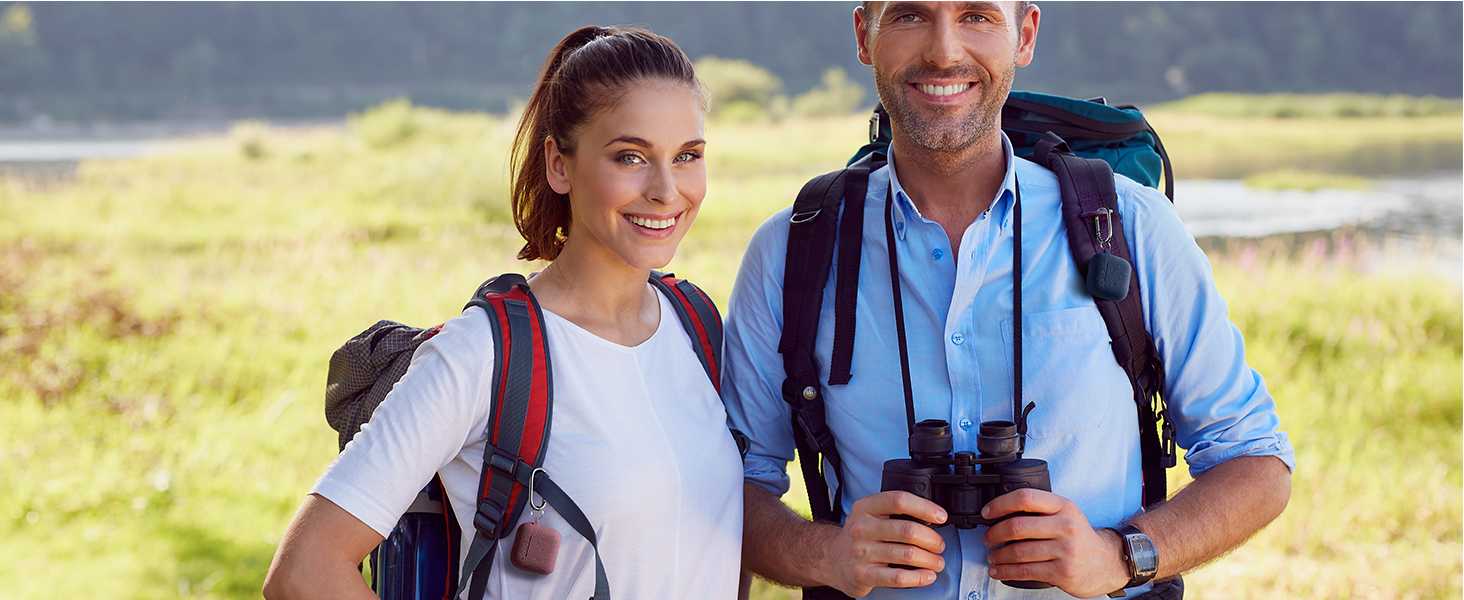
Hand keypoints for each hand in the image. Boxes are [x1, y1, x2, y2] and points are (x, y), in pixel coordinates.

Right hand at [817, 491, 949, 597]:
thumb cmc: (859, 536)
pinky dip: (919, 577)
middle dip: (932, 539)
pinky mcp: (863, 575)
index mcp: (866, 508)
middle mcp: (862, 528)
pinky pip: (898, 578)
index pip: (899, 500)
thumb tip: (932, 517)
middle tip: (939, 545)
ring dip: (930, 560)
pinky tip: (928, 575)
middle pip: (908, 530)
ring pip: (907, 554)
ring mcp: (861, 552)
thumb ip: (893, 511)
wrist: (830, 559)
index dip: (925, 507)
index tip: (941, 516)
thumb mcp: (869, 514)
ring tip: (937, 562)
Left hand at [980, 488, 1129, 597]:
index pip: (1025, 498)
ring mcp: (1065, 550)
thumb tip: (1003, 512)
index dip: (1000, 504)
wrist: (1109, 562)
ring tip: (992, 556)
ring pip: (1019, 552)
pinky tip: (999, 571)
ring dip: (998, 556)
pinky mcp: (1063, 572)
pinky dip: (1006, 572)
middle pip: (1017, 527)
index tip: (987, 512)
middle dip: (994, 534)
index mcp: (1064, 506)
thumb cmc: (1081, 537)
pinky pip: (1026, 571)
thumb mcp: (1067, 514)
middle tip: (988, 538)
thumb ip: (1042, 510)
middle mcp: (1065, 526)